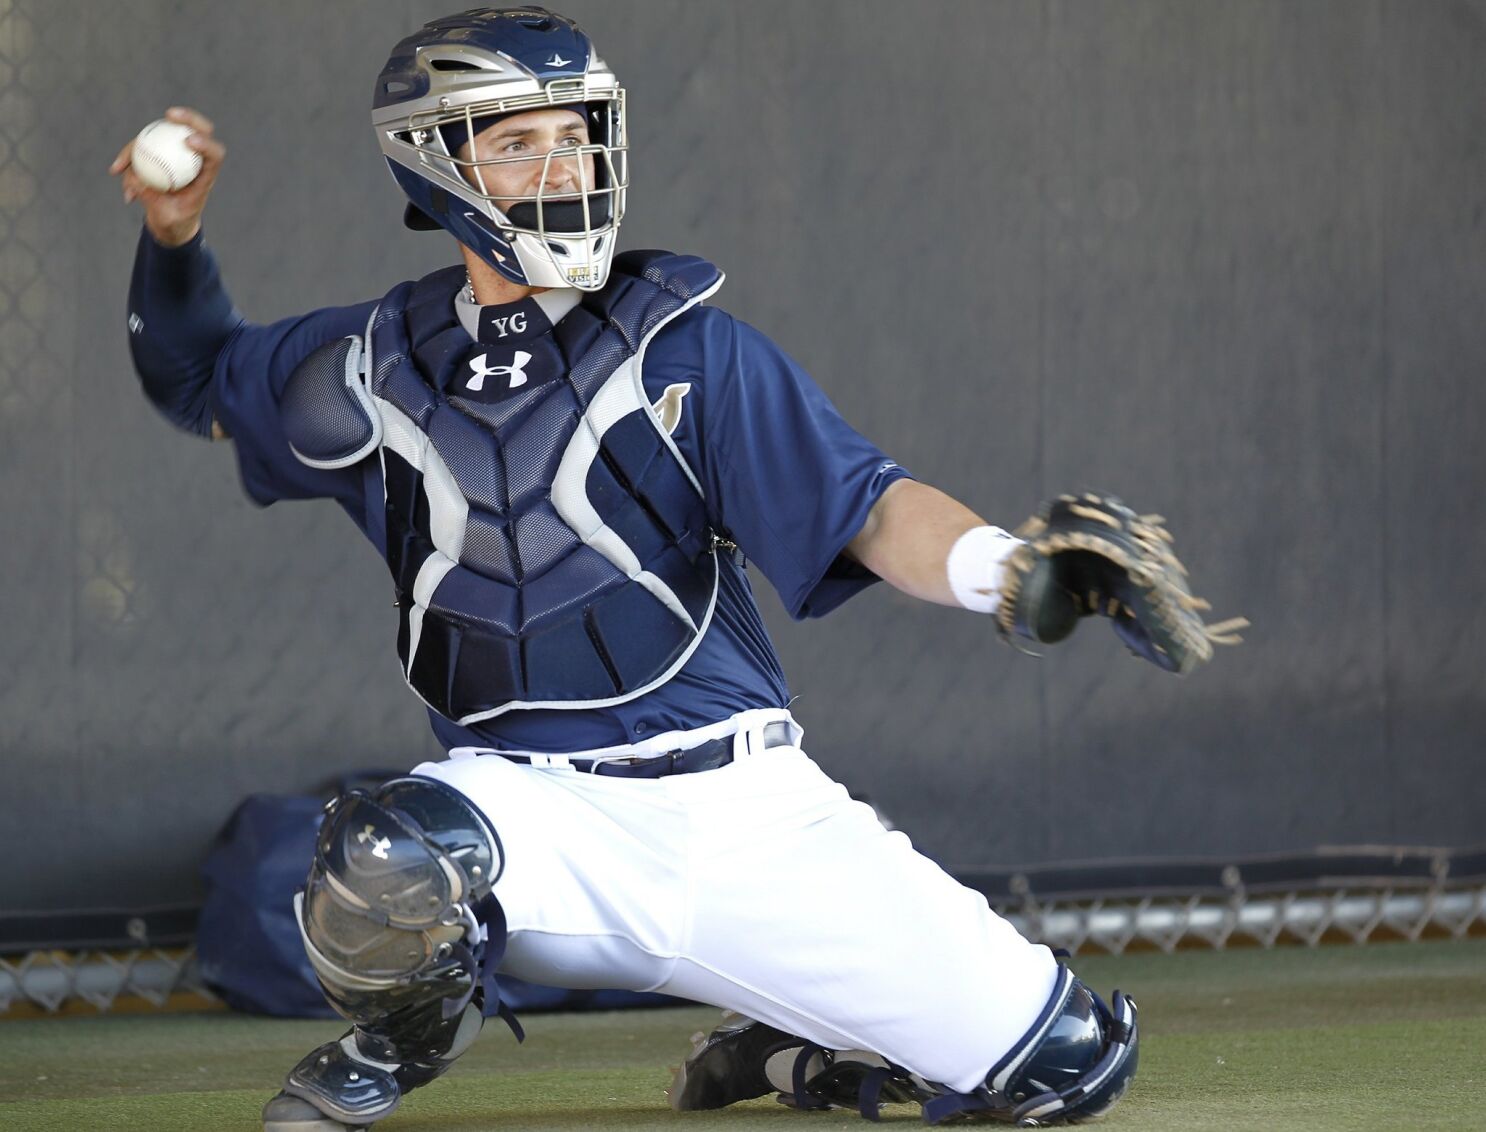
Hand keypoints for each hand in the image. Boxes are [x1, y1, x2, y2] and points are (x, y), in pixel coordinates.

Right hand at [109, 106, 224, 246]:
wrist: (168, 223)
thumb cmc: (174, 222)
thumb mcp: (166, 218)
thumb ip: (154, 200)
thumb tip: (136, 181)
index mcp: (204, 177)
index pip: (214, 155)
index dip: (206, 144)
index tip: (188, 141)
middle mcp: (193, 161)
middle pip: (197, 131)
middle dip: (187, 118)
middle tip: (169, 115)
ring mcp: (176, 154)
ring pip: (160, 137)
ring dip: (137, 147)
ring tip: (120, 169)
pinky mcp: (158, 153)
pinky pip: (141, 148)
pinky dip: (127, 158)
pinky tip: (116, 171)